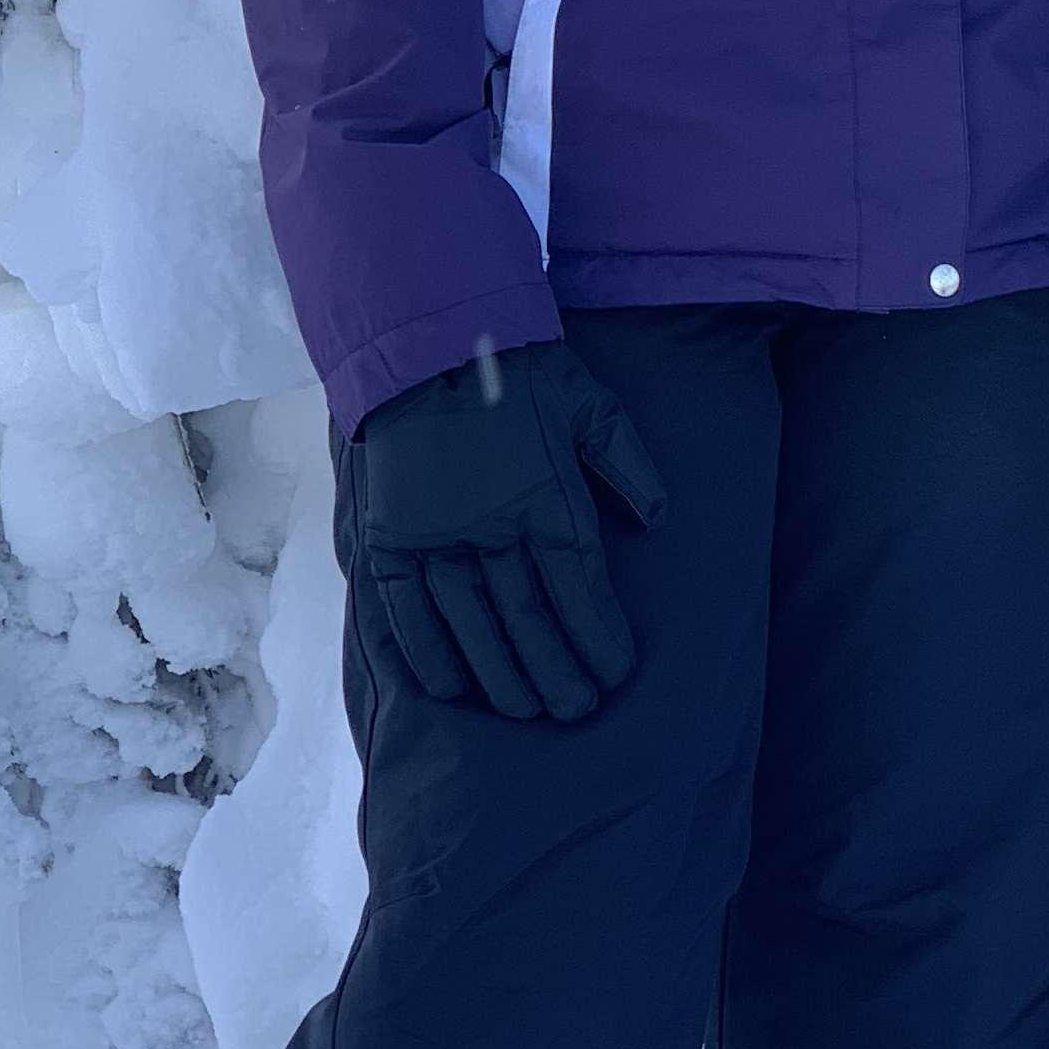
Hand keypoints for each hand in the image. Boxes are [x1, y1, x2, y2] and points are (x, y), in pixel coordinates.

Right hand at [344, 340, 666, 723]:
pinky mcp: (391, 535)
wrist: (429, 337)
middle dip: (555, 671)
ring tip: (524, 710)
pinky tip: (450, 686)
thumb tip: (657, 517)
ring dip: (499, 674)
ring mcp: (436, 534)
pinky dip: (427, 651)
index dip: (599, 637)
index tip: (616, 674)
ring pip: (472, 623)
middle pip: (528, 618)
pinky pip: (406, 608)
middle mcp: (492, 526)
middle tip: (575, 711)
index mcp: (547, 496)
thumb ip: (625, 461)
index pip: (579, 587)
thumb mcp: (590, 402)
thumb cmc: (519, 369)